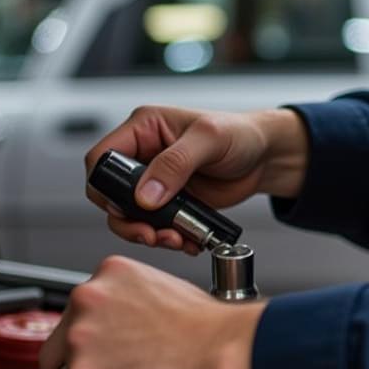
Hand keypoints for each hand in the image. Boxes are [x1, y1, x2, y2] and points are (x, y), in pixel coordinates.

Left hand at [35, 255, 263, 368]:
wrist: (226, 356)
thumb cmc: (212, 332)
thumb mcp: (166, 293)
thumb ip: (129, 308)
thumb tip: (121, 334)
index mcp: (110, 275)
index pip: (78, 316)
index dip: (98, 344)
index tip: (116, 356)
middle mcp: (87, 301)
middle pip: (57, 350)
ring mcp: (80, 342)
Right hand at [85, 105, 307, 251]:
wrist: (265, 157)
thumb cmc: (240, 134)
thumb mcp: (209, 139)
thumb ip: (175, 163)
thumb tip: (145, 194)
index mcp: (144, 128)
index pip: (103, 157)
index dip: (105, 185)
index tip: (125, 206)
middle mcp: (144, 155)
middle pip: (109, 194)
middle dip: (127, 219)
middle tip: (150, 233)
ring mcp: (155, 182)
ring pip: (130, 216)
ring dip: (148, 233)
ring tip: (175, 239)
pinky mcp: (170, 203)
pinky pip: (155, 226)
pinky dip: (167, 238)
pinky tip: (187, 240)